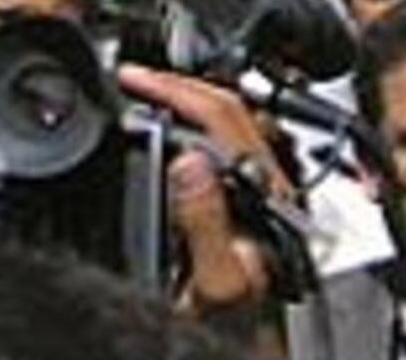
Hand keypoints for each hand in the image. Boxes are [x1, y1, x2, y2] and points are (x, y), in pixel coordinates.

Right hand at [119, 64, 284, 311]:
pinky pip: (228, 135)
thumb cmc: (236, 314)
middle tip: (138, 77)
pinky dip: (197, 116)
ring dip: (190, 95)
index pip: (223, 119)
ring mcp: (261, 183)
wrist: (247, 328)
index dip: (177, 92)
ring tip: (153, 89)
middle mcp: (268, 182)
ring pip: (234, 116)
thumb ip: (205, 223)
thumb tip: (190, 163)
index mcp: (260, 194)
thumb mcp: (216, 281)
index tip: (137, 81)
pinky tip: (177, 120)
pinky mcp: (250, 188)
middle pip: (232, 106)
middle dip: (180, 83)